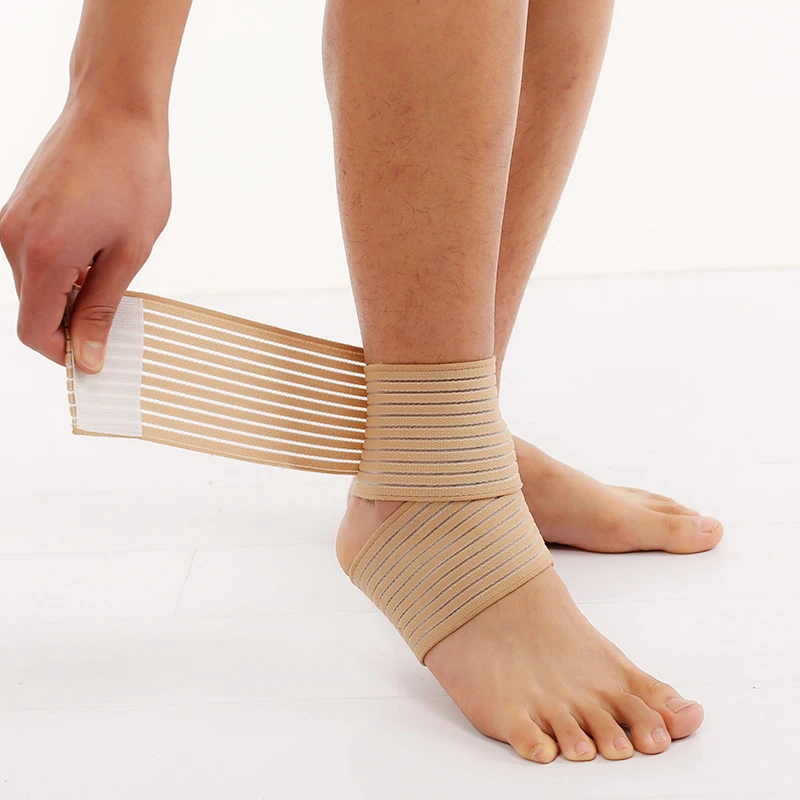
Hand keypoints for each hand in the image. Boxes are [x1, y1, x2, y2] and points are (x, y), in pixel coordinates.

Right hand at [0, 101, 170, 371]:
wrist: (116, 108)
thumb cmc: (132, 172)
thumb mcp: (130, 252)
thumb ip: (101, 309)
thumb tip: (86, 357)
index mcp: (41, 255)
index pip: (35, 332)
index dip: (65, 352)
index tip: (96, 355)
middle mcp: (13, 239)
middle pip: (34, 308)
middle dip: (73, 319)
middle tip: (118, 304)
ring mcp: (11, 220)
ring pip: (36, 283)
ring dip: (72, 290)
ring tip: (112, 262)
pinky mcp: (18, 208)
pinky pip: (36, 257)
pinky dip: (65, 266)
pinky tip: (98, 245)